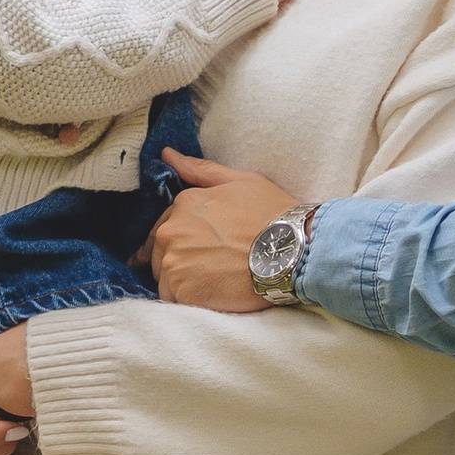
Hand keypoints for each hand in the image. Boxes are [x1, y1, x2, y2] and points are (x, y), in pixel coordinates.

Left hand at [147, 156, 298, 311]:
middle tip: (216, 266)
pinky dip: (191, 300)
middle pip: (162, 254)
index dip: (187, 240)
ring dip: (185, 282)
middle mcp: (171, 232)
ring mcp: (174, 263)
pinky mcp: (182, 292)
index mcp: (183, 204)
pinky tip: (215, 294)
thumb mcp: (241, 181)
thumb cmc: (272, 215)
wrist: (292, 253)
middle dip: (182, 261)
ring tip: (217, 281)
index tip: (208, 249)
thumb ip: (201, 170)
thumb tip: (167, 154)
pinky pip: (174, 300)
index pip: (167, 227)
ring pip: (166, 278)